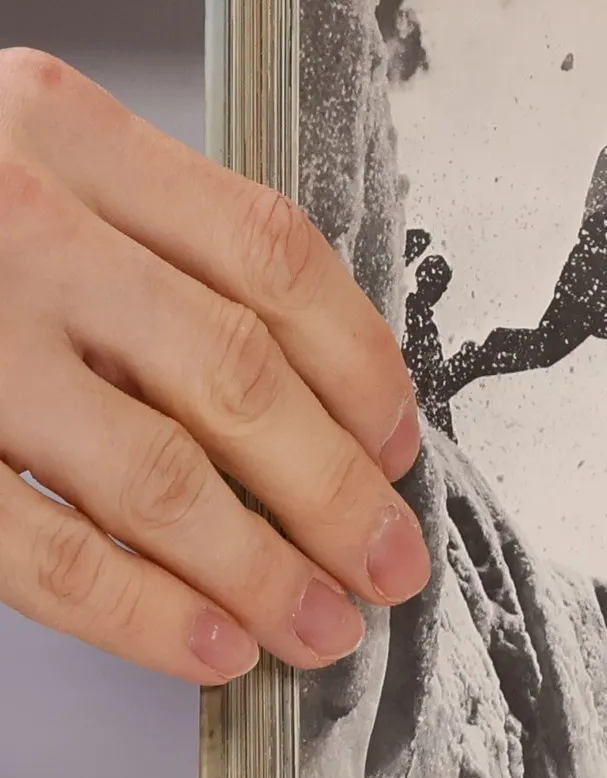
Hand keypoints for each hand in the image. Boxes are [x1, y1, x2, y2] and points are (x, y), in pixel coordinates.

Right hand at [0, 52, 428, 681]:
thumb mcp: (14, 162)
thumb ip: (139, 237)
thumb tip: (309, 389)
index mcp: (60, 132)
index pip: (271, 254)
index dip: (357, 363)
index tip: (398, 442)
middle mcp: (11, 219)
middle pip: (235, 373)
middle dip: (336, 489)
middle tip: (390, 561)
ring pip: (157, 471)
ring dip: (263, 566)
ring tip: (324, 623)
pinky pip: (44, 545)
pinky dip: (142, 608)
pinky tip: (211, 645)